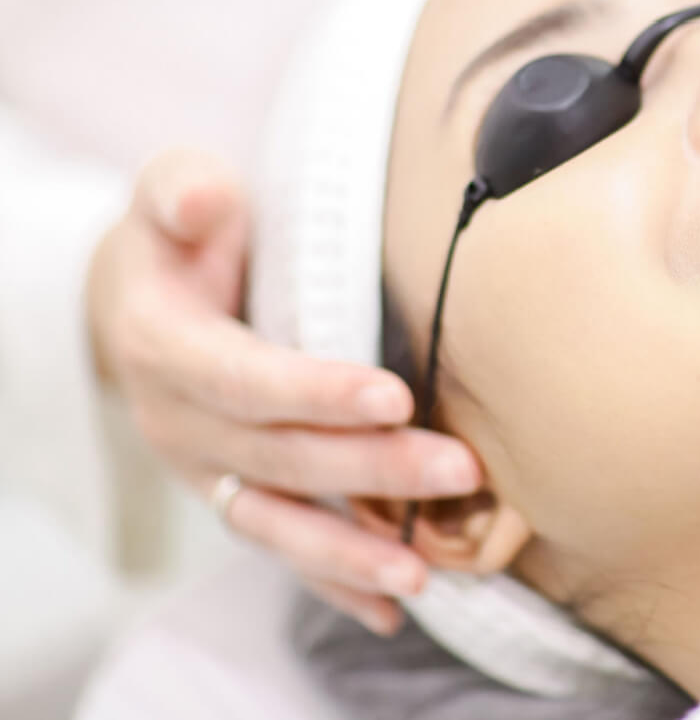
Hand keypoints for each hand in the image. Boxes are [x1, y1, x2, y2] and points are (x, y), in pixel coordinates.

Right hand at [87, 150, 482, 634]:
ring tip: (421, 574)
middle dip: (372, 469)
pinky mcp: (237, 495)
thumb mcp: (170, 194)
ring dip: (352, 550)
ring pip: (280, 521)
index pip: (246, 379)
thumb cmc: (179, 237)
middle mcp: (182, 424)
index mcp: (166, 347)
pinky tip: (391, 609)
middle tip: (461, 470)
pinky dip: (333, 581)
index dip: (317, 392)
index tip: (395, 397)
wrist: (139, 299)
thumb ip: (183, 191)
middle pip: (282, 457)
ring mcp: (208, 471)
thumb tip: (208, 199)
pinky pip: (282, 548)